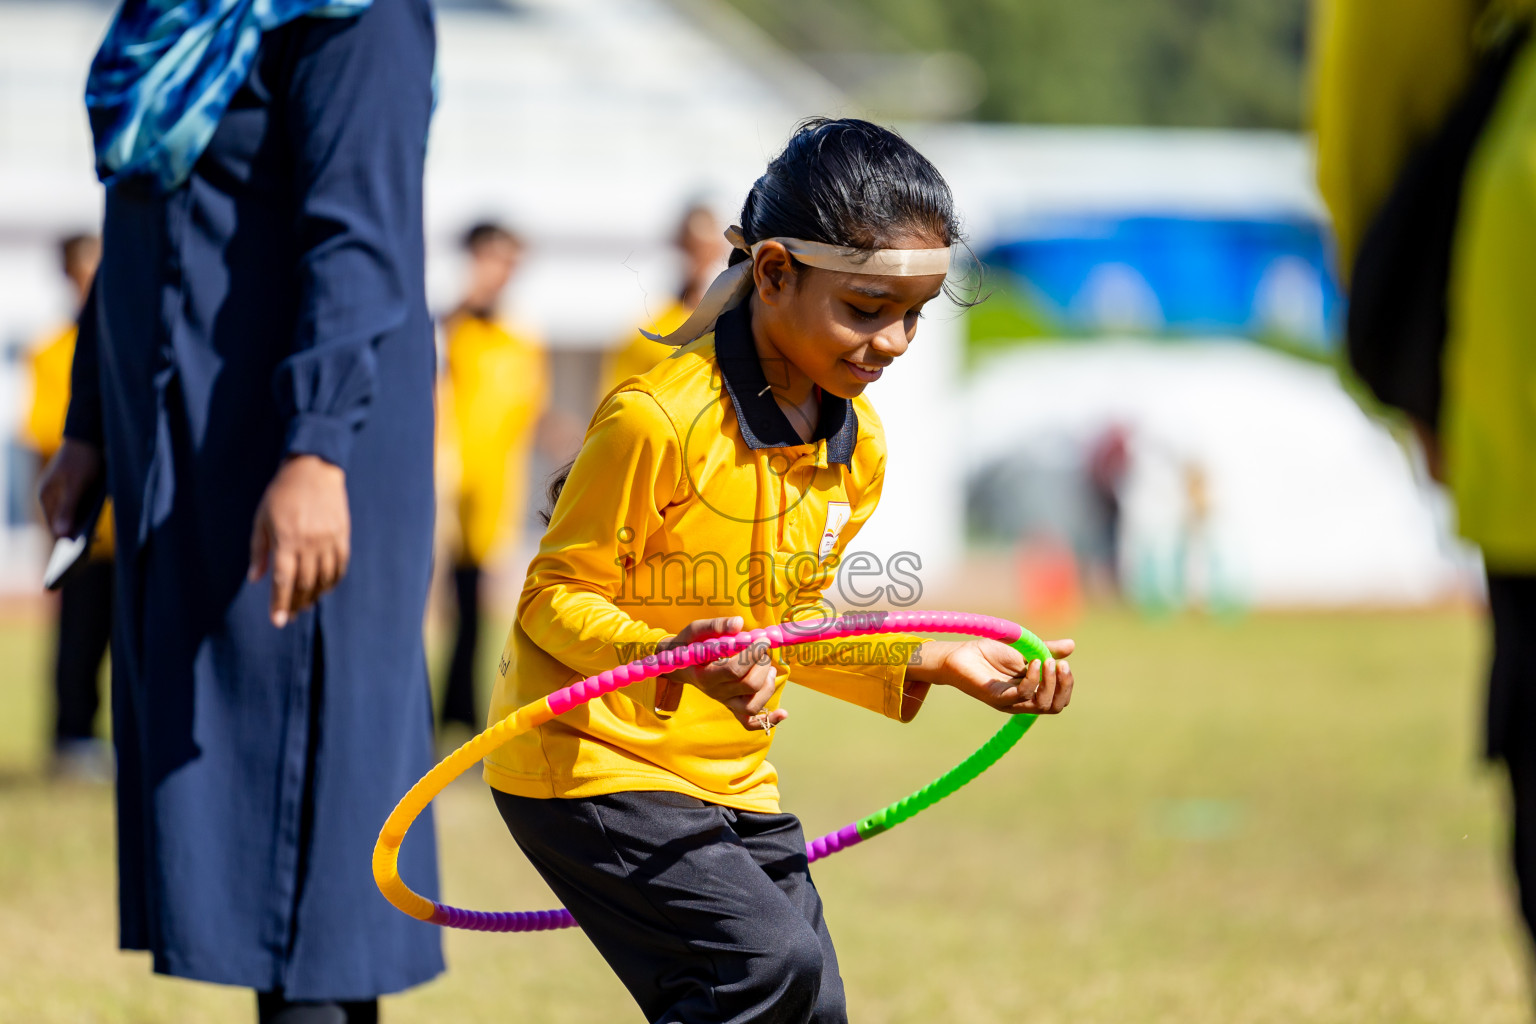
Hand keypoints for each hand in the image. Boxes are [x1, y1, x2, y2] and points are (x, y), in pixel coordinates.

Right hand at [37, 438, 103, 538]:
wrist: (93, 435)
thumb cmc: (83, 459)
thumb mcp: (77, 485)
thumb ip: (69, 509)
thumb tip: (62, 535)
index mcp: (47, 495)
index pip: (53, 525)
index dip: (64, 539)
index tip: (76, 552)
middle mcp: (53, 495)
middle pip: (62, 521)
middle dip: (74, 533)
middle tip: (89, 547)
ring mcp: (64, 491)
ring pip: (72, 515)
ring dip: (82, 525)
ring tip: (94, 539)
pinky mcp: (78, 488)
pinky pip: (81, 507)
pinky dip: (87, 515)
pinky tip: (96, 523)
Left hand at [248, 455, 350, 627]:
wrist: (314, 469)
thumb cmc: (282, 493)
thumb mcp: (261, 518)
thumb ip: (259, 550)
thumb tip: (255, 578)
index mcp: (285, 539)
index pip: (282, 580)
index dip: (280, 603)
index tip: (278, 621)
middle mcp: (308, 543)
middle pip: (305, 584)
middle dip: (297, 603)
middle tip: (291, 615)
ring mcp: (328, 540)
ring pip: (324, 578)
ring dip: (315, 595)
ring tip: (306, 604)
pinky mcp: (342, 535)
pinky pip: (340, 566)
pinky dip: (333, 581)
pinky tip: (325, 588)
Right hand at [653, 615, 785, 730]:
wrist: (681, 665)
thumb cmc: (689, 645)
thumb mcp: (696, 631)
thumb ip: (716, 626)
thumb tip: (739, 623)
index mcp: (705, 675)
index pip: (734, 670)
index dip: (753, 654)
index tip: (763, 639)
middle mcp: (716, 693)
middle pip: (748, 687)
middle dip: (762, 665)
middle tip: (763, 649)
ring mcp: (725, 702)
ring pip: (753, 706)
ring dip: (768, 685)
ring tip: (768, 668)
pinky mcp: (733, 706)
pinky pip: (750, 722)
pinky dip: (768, 720)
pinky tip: (783, 713)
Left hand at [909, 637, 1074, 714]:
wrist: (960, 653)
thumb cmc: (989, 653)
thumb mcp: (1024, 649)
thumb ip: (1047, 650)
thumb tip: (1072, 646)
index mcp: (1031, 692)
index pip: (1058, 700)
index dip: (1067, 685)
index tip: (1065, 663)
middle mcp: (1023, 701)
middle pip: (1055, 706)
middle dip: (1064, 686)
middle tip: (1061, 665)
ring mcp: (1010, 701)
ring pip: (1041, 704)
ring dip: (1050, 682)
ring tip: (1047, 662)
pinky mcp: (997, 697)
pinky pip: (1021, 695)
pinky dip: (1032, 679)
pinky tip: (1033, 664)